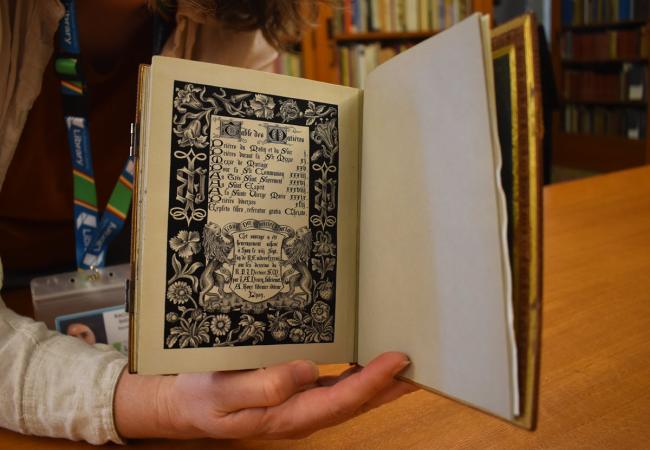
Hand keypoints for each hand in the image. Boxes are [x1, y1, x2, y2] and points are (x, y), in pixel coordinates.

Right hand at [115, 352, 415, 439]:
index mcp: (287, 416)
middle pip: (355, 403)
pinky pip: (334, 387)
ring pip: (348, 396)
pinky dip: (356, 376)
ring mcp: (299, 406)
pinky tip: (365, 363)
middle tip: (418, 365)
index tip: (398, 361)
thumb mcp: (224, 392)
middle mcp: (300, 413)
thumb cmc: (202, 396)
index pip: (341, 400)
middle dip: (388, 387)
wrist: (184, 403)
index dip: (373, 382)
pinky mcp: (294, 394)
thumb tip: (309, 371)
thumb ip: (266, 386)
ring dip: (377, 383)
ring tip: (402, 365)